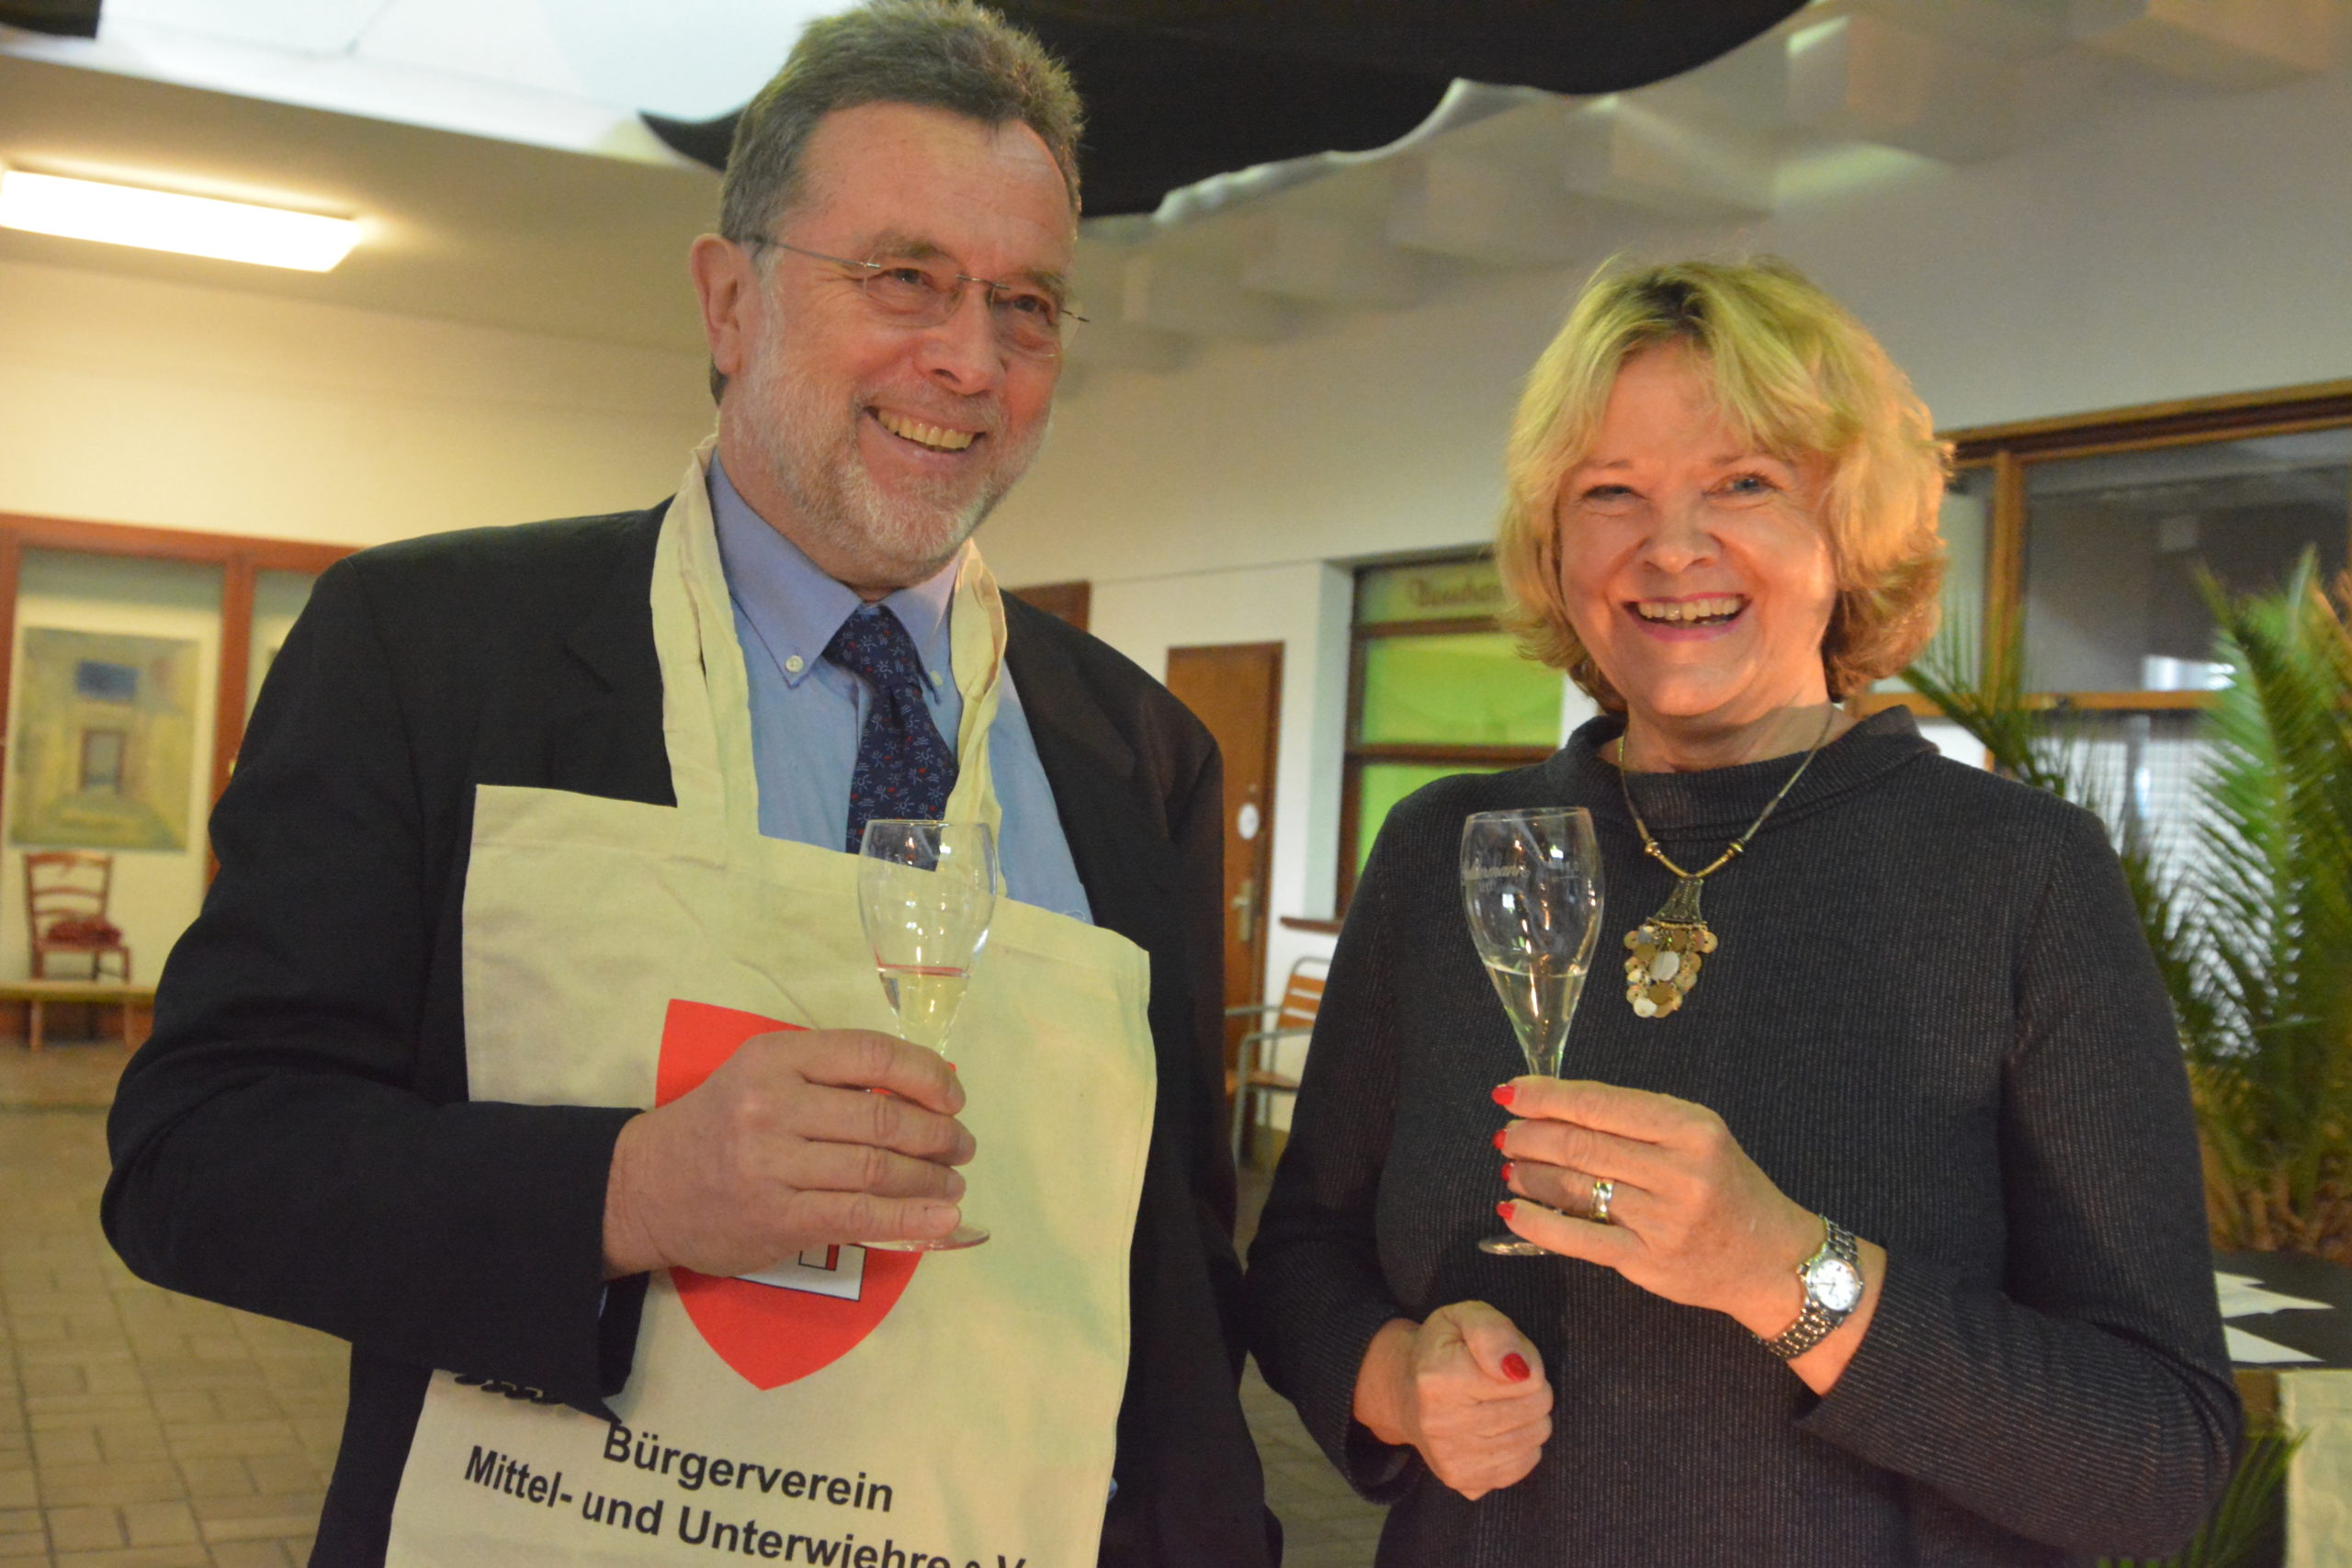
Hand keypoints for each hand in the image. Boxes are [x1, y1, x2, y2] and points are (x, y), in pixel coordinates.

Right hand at [602, 1028, 974, 1277]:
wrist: (644, 1187)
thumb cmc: (718, 1125)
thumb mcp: (762, 1074)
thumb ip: (829, 1077)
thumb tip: (923, 1093)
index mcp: (775, 1057)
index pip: (872, 1055)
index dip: (927, 1074)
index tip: (954, 1097)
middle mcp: (774, 1105)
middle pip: (883, 1118)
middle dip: (939, 1134)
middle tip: (961, 1146)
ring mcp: (773, 1164)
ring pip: (878, 1169)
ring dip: (932, 1178)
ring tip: (953, 1182)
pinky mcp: (776, 1217)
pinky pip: (859, 1217)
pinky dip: (911, 1218)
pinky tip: (944, 1218)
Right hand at [1352, 1302, 1551, 1499]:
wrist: (1403, 1391)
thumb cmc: (1442, 1349)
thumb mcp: (1464, 1317)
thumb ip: (1494, 1331)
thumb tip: (1520, 1369)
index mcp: (1440, 1378)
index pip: (1530, 1378)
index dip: (1526, 1362)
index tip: (1503, 1361)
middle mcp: (1442, 1425)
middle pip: (1535, 1410)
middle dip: (1530, 1391)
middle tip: (1501, 1382)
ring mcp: (1452, 1460)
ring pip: (1534, 1439)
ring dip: (1526, 1418)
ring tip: (1497, 1403)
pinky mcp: (1464, 1483)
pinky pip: (1524, 1464)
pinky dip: (1519, 1445)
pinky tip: (1495, 1430)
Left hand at [1493, 1077, 1882, 1390]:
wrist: (1771, 1259)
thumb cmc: (1726, 1188)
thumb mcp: (1698, 1137)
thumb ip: (1636, 1121)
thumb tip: (1554, 1108)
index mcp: (1690, 1127)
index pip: (1600, 1104)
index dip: (1545, 1097)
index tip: (1509, 1092)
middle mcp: (1678, 1170)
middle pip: (1581, 1144)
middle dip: (1530, 1136)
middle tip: (1505, 1135)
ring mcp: (1662, 1219)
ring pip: (1574, 1189)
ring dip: (1529, 1175)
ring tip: (1509, 1168)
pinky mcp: (1647, 1260)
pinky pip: (1578, 1239)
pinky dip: (1536, 1223)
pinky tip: (1512, 1210)